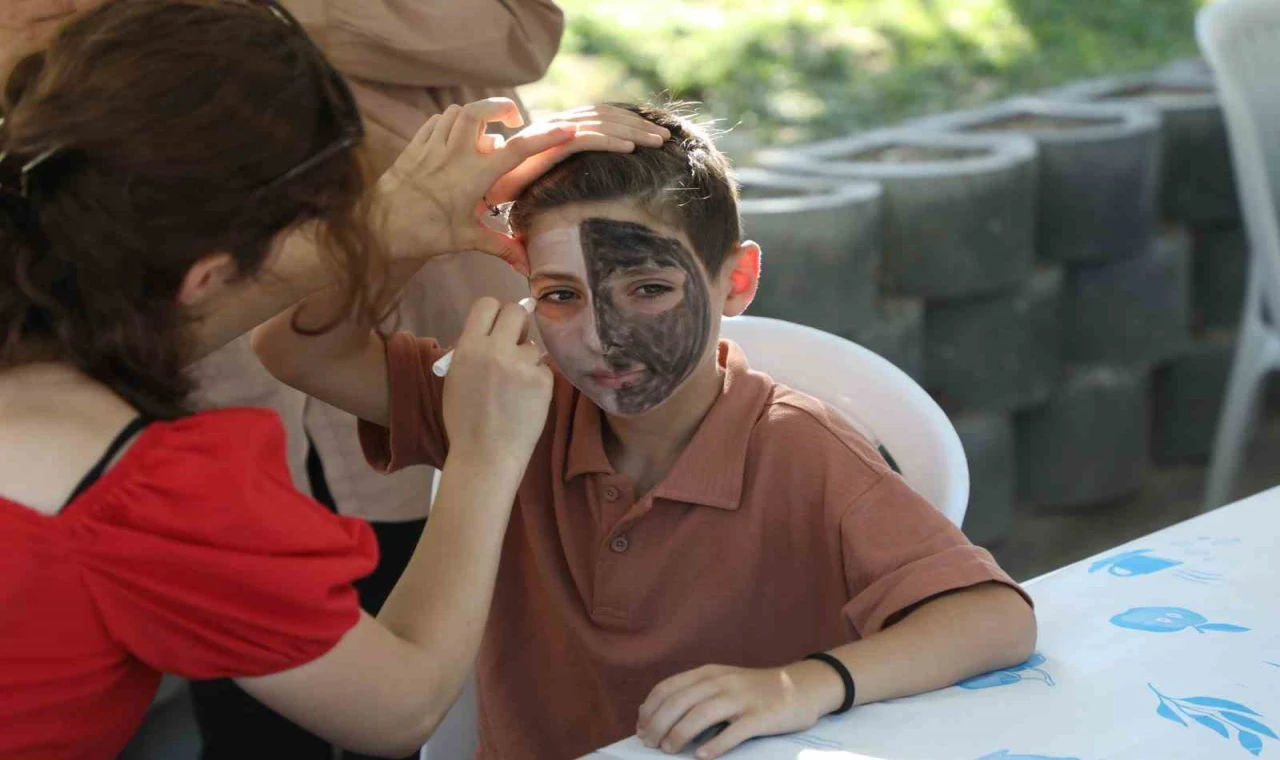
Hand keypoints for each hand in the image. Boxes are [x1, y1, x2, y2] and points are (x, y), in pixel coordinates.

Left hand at [376, 98, 575, 271]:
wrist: (379, 228)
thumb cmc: (425, 234)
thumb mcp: (466, 239)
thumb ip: (500, 246)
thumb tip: (527, 266)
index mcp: (474, 175)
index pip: (517, 149)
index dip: (545, 137)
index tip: (567, 129)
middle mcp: (454, 154)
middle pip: (480, 111)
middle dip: (500, 106)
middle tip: (513, 118)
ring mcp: (432, 147)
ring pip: (456, 112)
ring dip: (475, 114)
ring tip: (485, 130)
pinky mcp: (414, 147)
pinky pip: (435, 121)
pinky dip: (449, 121)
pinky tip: (454, 136)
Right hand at [442, 298, 552, 470]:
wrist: (485, 456)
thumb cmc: (464, 421)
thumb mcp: (457, 378)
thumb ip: (473, 351)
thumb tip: (494, 333)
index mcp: (469, 348)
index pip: (487, 304)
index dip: (494, 312)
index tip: (498, 323)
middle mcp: (496, 350)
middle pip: (515, 312)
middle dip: (516, 323)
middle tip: (514, 341)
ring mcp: (522, 365)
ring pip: (532, 345)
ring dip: (526, 358)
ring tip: (515, 385)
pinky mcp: (543, 381)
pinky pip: (543, 369)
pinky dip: (537, 380)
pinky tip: (526, 400)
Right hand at [484, 104, 671, 204]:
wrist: (481, 189)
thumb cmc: (511, 190)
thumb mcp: (549, 180)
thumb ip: (570, 176)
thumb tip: (595, 183)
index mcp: (560, 130)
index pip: (601, 118)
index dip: (630, 123)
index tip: (654, 135)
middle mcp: (558, 126)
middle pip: (607, 117)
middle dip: (640, 125)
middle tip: (667, 137)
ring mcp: (553, 133)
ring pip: (602, 125)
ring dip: (634, 131)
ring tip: (658, 141)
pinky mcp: (548, 146)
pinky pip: (585, 140)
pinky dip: (610, 141)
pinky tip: (632, 149)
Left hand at [636, 661, 839, 758]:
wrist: (800, 686)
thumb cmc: (754, 690)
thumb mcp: (721, 682)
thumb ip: (691, 693)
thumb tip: (652, 712)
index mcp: (709, 673)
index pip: (669, 687)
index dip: (650, 709)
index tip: (641, 728)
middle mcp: (722, 682)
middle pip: (681, 701)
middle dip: (659, 723)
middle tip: (650, 743)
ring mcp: (742, 699)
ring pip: (703, 714)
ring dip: (680, 732)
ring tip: (668, 749)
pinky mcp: (761, 717)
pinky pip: (735, 731)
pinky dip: (715, 744)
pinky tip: (701, 756)